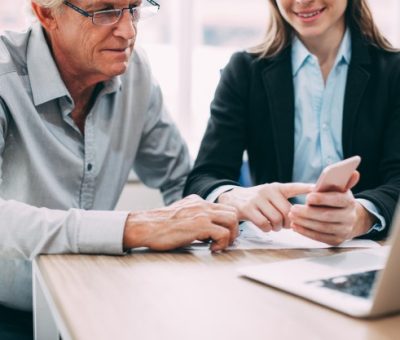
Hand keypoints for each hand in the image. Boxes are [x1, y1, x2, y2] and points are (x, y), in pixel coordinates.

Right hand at [123, 195, 238, 251]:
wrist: (145, 226)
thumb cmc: (159, 226)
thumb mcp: (180, 214)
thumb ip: (193, 217)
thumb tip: (205, 231)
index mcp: (197, 201)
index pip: (223, 207)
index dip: (227, 223)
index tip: (223, 235)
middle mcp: (202, 204)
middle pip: (233, 212)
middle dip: (234, 229)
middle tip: (225, 241)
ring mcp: (202, 213)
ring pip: (232, 220)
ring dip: (231, 236)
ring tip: (219, 245)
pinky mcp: (200, 225)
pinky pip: (223, 233)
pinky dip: (222, 243)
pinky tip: (212, 249)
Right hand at [217, 183, 313, 231]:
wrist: (231, 199)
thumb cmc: (257, 201)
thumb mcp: (270, 195)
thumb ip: (285, 200)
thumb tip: (303, 215)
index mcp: (276, 187)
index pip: (294, 187)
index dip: (307, 188)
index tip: (318, 190)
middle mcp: (267, 191)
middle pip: (288, 211)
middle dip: (289, 222)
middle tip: (286, 225)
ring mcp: (256, 199)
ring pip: (276, 219)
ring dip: (277, 227)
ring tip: (275, 226)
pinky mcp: (247, 209)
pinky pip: (264, 224)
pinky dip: (267, 229)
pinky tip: (265, 226)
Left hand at [289, 171, 375, 244]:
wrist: (348, 219)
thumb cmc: (337, 200)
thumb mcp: (340, 189)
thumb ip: (342, 180)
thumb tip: (353, 173)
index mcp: (350, 202)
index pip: (338, 200)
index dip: (322, 199)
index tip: (308, 196)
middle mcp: (349, 217)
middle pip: (327, 215)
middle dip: (308, 212)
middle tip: (293, 208)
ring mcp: (344, 231)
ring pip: (322, 227)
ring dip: (304, 222)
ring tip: (292, 216)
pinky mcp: (336, 240)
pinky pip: (320, 237)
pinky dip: (306, 232)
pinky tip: (296, 226)